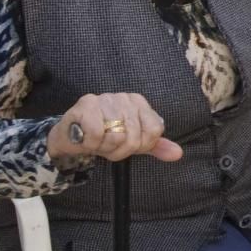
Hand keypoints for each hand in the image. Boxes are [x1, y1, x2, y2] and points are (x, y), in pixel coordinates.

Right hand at [47, 92, 182, 162]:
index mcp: (139, 102)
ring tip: (97, 140)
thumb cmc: (104, 137)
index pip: (154, 131)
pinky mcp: (86, 104)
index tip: (126, 143)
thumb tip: (177, 153)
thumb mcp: (134, 142)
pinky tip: (86, 138)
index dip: (140, 146)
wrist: (72, 136)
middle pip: (134, 137)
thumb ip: (156, 146)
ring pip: (116, 137)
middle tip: (107, 145)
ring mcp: (105, 98)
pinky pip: (96, 135)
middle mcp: (124, 97)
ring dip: (103, 147)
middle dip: (119, 150)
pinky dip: (90, 144)